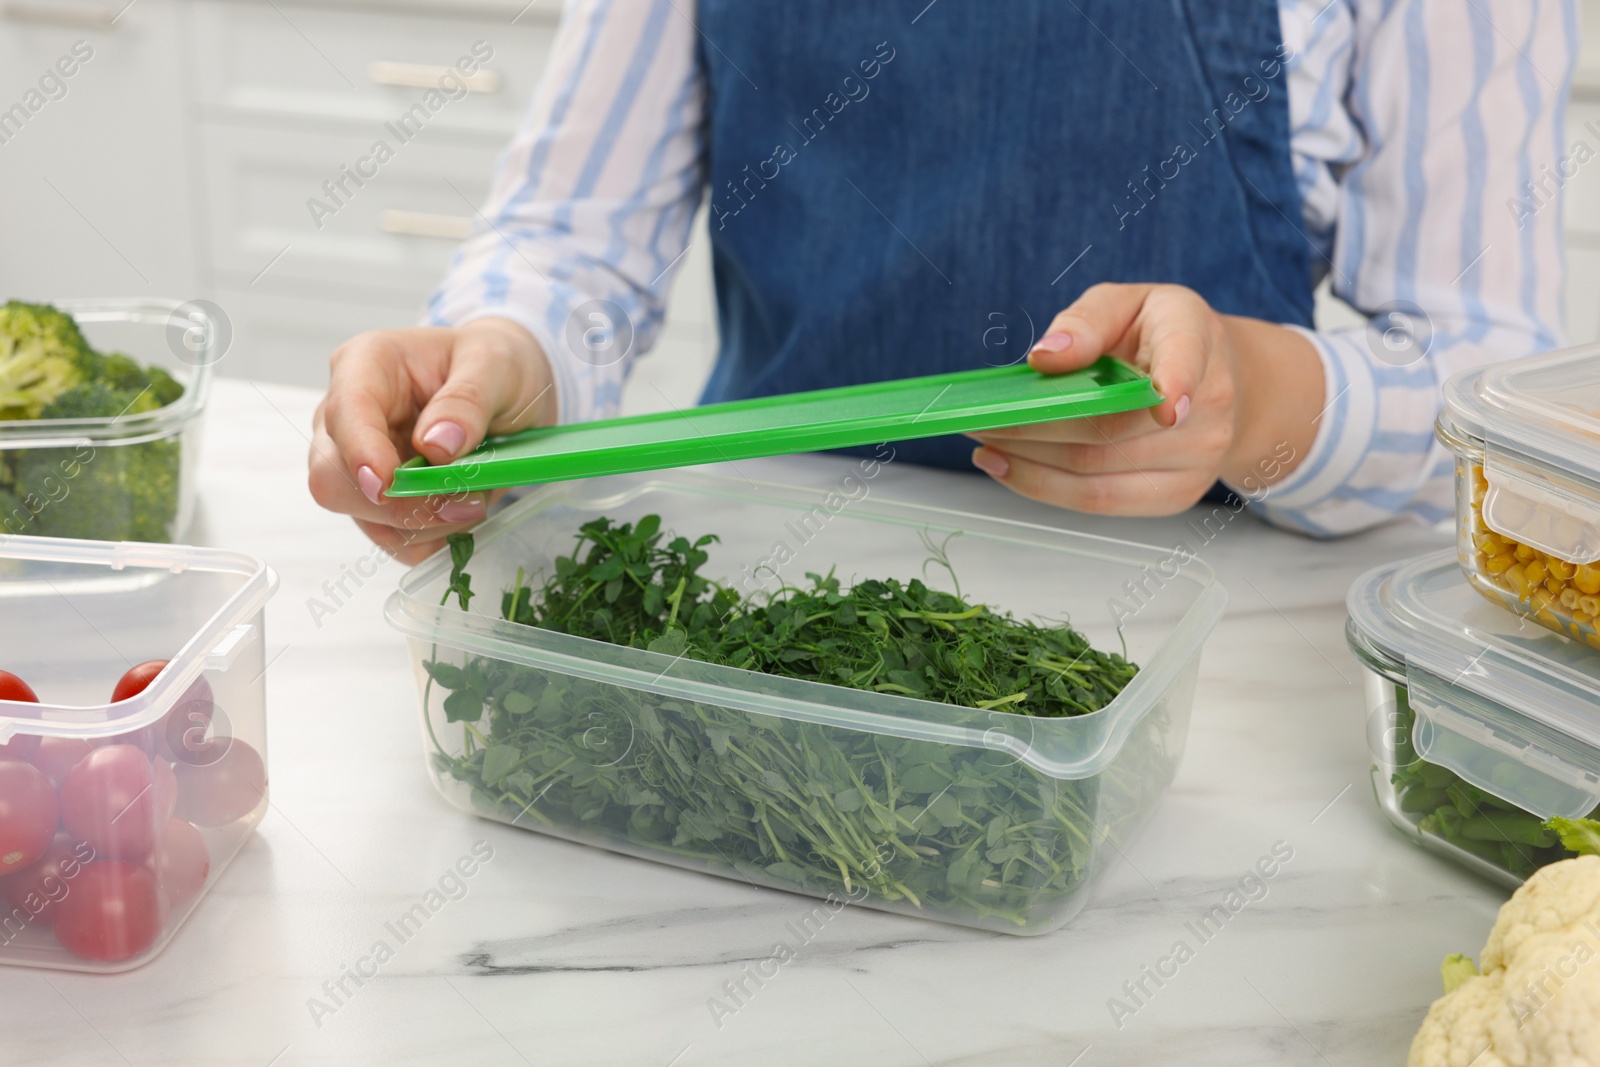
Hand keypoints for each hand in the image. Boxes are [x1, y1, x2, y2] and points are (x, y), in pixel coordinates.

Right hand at [308, 317, 555, 563]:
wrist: (508, 392)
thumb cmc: (493, 365)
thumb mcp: (495, 364)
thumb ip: (468, 399)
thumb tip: (437, 445)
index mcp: (365, 366)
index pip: (344, 414)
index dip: (360, 453)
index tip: (387, 484)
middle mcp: (348, 417)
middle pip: (332, 477)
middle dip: (398, 503)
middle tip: (466, 501)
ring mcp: (357, 463)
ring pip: (363, 517)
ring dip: (425, 524)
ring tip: (477, 499)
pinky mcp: (379, 501)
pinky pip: (392, 539)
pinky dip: (431, 538)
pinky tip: (464, 513)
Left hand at [966, 283, 1321, 514]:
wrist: (1220, 382)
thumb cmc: (1157, 336)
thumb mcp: (1127, 303)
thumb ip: (1087, 321)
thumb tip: (1045, 356)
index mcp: (1197, 339)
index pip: (1187, 362)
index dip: (1176, 384)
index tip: (1164, 407)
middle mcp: (1210, 406)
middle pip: (1112, 430)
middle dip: (1036, 428)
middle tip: (980, 418)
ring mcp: (1197, 459)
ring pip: (1099, 474)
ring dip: (1030, 463)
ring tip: (984, 443)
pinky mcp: (1175, 496)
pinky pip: (1101, 501)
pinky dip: (1045, 487)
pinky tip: (1008, 467)